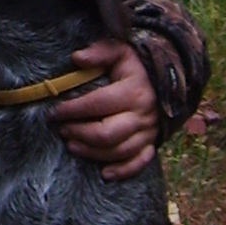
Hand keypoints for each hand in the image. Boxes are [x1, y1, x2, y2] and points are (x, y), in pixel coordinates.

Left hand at [49, 39, 158, 179]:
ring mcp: (149, 132)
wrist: (171, 78)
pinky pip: (139, 163)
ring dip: (92, 152)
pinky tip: (104, 174)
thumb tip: (77, 58)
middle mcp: (142, 115)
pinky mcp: (152, 143)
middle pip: (106, 134)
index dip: (73, 110)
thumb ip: (100, 52)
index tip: (54, 112)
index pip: (97, 104)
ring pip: (118, 151)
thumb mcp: (121, 51)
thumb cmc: (137, 65)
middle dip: (79, 133)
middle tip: (62, 130)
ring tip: (71, 145)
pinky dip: (122, 171)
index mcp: (133, 92)